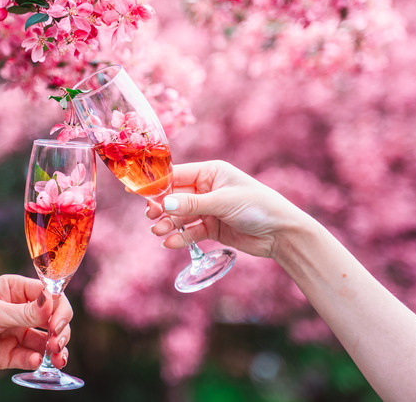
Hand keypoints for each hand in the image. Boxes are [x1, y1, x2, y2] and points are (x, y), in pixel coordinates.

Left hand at [0, 274, 72, 374]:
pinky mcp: (7, 354)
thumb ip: (26, 312)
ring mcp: (13, 332)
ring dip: (55, 349)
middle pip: (52, 319)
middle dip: (60, 330)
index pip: (49, 295)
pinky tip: (35, 362)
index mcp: (15, 289)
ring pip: (45, 341)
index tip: (57, 324)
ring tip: (57, 358)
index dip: (59, 309)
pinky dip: (37, 361)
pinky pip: (29, 357)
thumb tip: (54, 304)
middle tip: (57, 342)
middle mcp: (18, 310)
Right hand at [146, 160, 310, 258]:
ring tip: (159, 231)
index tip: (133, 188)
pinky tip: (170, 243)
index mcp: (211, 172)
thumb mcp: (223, 202)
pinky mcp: (213, 227)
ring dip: (168, 223)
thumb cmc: (257, 206)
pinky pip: (190, 231)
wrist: (282, 233)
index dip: (155, 182)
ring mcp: (209, 209)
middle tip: (150, 215)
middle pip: (175, 196)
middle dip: (161, 206)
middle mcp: (207, 188)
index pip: (176, 175)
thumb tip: (164, 203)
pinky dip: (180, 237)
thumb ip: (192, 203)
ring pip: (180, 215)